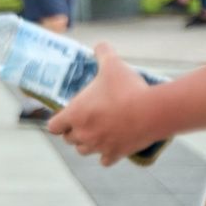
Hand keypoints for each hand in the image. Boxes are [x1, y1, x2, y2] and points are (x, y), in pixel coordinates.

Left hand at [46, 43, 157, 165]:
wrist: (151, 111)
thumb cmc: (127, 88)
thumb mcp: (113, 64)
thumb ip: (103, 52)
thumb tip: (100, 44)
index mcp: (75, 114)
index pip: (53, 126)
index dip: (59, 122)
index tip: (66, 117)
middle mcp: (83, 134)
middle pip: (69, 139)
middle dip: (74, 131)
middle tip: (86, 121)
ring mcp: (99, 146)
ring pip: (84, 151)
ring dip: (88, 144)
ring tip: (98, 133)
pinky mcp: (116, 154)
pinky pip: (105, 160)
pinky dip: (107, 155)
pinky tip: (112, 146)